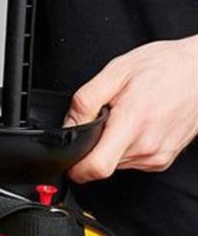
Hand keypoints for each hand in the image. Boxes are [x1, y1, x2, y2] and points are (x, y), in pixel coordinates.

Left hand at [65, 37, 197, 182]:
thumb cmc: (166, 67)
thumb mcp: (116, 72)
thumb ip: (86, 101)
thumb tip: (68, 126)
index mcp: (132, 124)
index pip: (96, 167)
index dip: (76, 168)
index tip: (69, 161)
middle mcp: (146, 147)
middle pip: (103, 164)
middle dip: (94, 146)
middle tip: (106, 120)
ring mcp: (157, 156)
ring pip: (116, 163)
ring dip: (111, 145)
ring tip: (126, 118)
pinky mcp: (163, 160)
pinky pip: (132, 161)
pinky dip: (127, 147)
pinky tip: (138, 125)